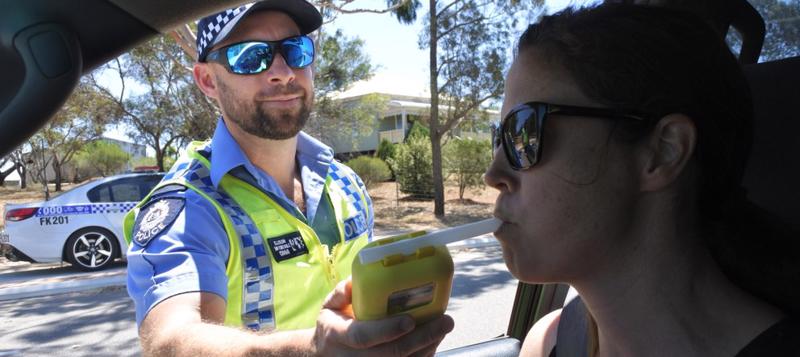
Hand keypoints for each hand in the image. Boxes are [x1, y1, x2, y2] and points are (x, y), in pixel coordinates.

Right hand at [313, 277, 454, 356]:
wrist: (326, 355)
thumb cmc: (333, 325)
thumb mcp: (329, 306)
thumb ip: (342, 291)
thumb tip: (358, 279)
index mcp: (338, 335)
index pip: (363, 336)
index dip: (387, 330)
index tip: (410, 321)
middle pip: (392, 353)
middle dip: (422, 338)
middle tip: (445, 321)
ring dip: (428, 346)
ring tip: (444, 327)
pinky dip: (424, 354)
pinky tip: (435, 340)